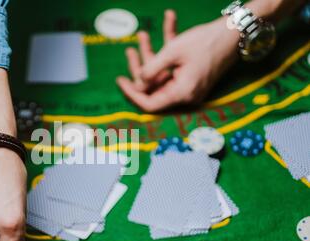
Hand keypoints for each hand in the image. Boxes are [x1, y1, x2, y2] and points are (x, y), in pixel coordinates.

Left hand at [117, 10, 238, 111]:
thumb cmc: (206, 41)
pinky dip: (169, 47)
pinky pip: (175, 65)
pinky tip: (168, 21)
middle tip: (130, 49)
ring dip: (152, 53)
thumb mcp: (172, 52)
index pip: (149, 103)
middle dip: (140, 66)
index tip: (120, 81)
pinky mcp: (192, 75)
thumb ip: (151, 70)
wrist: (236, 32)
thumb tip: (138, 84)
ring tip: (142, 34)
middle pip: (154, 85)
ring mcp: (189, 84)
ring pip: (162, 73)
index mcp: (181, 93)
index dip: (133, 93)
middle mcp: (185, 93)